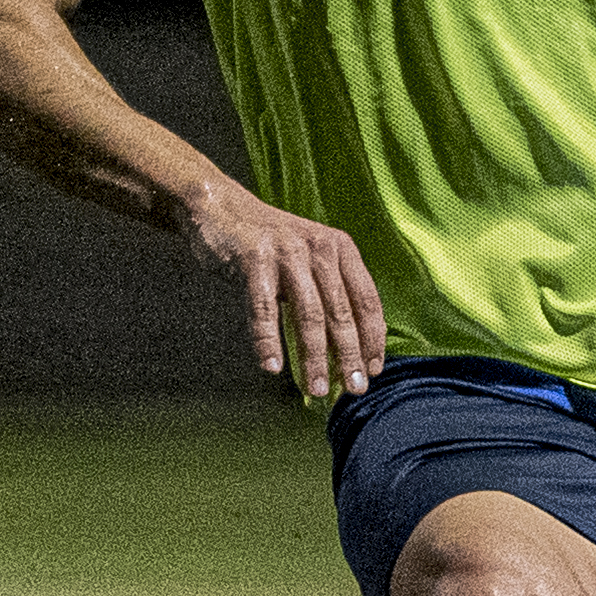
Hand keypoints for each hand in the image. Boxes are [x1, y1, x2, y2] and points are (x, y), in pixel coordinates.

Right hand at [182, 179, 387, 396]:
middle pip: (341, 312)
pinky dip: (268, 341)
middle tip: (355, 389)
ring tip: (317, 388)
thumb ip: (329, 291)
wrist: (220, 207)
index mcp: (341, 248)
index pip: (367, 300)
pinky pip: (264, 309)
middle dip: (350, 356)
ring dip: (314, 358)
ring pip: (309, 315)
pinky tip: (272, 366)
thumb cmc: (268, 244)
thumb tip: (348, 347)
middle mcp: (319, 248)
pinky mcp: (254, 259)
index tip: (374, 369)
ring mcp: (287, 252)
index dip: (373, 338)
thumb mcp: (309, 257)